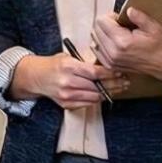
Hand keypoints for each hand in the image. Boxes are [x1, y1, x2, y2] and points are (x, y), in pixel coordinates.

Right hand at [11, 54, 126, 109]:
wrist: (36, 77)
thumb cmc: (54, 65)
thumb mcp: (68, 57)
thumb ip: (85, 63)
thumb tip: (107, 66)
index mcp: (68, 67)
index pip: (95, 72)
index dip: (110, 74)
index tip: (120, 72)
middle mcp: (67, 82)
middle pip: (97, 86)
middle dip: (114, 84)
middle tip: (125, 82)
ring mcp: (66, 95)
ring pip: (95, 97)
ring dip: (109, 93)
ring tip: (118, 88)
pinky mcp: (66, 104)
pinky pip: (88, 103)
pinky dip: (98, 99)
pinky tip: (105, 94)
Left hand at [90, 6, 161, 80]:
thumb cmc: (158, 45)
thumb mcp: (153, 27)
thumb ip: (140, 17)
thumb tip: (128, 10)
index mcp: (122, 42)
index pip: (101, 21)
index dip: (110, 16)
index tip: (120, 19)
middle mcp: (112, 52)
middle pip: (95, 29)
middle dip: (105, 24)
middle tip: (119, 26)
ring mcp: (110, 61)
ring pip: (94, 39)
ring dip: (102, 34)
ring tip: (117, 34)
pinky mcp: (109, 66)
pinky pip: (96, 50)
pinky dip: (102, 44)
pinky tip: (113, 43)